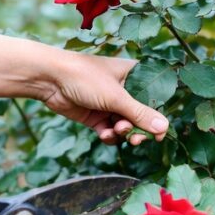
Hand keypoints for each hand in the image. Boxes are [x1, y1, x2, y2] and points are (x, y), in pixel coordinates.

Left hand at [0, 34, 168, 144]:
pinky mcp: (95, 116)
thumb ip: (140, 113)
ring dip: (123, 132)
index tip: (159, 134)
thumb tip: (164, 128)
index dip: (158, 117)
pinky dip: (109, 135)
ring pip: (125, 125)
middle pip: (141, 116)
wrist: (50, 79)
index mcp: (133, 75)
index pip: (154, 98)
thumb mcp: (116, 96)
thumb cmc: (85, 77)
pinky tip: (104, 134)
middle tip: (136, 139)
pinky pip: (110, 131)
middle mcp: (123, 89)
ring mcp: (109, 103)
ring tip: (116, 131)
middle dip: (138, 128)